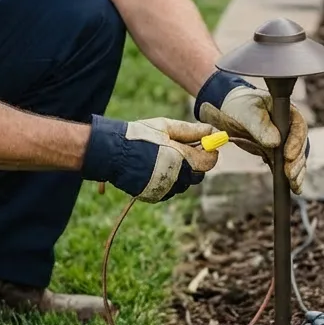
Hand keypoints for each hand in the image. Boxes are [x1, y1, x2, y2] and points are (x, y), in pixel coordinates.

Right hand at [81, 115, 220, 202]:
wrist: (112, 153)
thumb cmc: (140, 136)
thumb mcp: (165, 127)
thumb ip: (190, 131)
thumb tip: (211, 131)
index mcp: (182, 159)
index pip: (210, 161)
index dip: (209, 151)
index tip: (204, 143)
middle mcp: (177, 178)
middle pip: (199, 175)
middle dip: (196, 163)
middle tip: (183, 149)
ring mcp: (166, 189)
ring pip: (184, 183)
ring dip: (181, 172)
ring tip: (164, 156)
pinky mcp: (155, 196)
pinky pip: (170, 190)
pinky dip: (168, 180)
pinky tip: (155, 167)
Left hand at [194, 71, 307, 193]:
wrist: (230, 111)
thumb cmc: (240, 106)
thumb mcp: (247, 112)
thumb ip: (260, 125)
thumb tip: (275, 142)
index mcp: (287, 112)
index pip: (298, 127)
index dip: (296, 142)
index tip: (288, 155)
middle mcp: (290, 127)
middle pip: (301, 145)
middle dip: (297, 161)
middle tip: (290, 174)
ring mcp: (286, 141)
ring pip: (297, 158)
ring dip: (297, 172)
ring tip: (294, 185)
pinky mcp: (278, 153)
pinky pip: (287, 165)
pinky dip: (291, 177)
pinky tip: (294, 188)